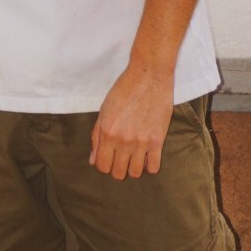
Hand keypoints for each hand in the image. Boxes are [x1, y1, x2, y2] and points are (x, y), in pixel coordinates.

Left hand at [90, 61, 175, 178]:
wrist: (148, 76)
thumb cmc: (124, 89)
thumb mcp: (104, 109)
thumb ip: (97, 136)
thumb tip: (93, 160)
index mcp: (107, 131)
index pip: (102, 166)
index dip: (104, 165)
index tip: (109, 158)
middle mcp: (122, 140)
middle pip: (118, 174)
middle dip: (118, 168)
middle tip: (122, 157)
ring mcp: (141, 142)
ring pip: (135, 174)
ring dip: (134, 168)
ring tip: (135, 156)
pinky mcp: (157, 141)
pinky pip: (154, 169)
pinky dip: (150, 166)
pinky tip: (148, 156)